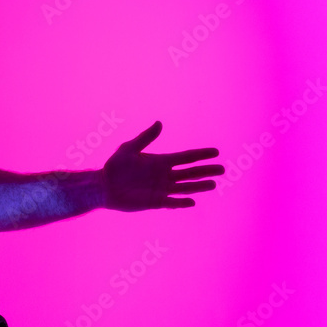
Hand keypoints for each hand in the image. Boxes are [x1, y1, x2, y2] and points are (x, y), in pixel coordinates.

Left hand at [100, 121, 223, 210]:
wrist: (105, 186)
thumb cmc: (115, 166)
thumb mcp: (129, 148)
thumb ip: (145, 138)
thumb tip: (160, 123)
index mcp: (161, 161)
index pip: (186, 157)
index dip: (201, 155)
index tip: (215, 152)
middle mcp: (165, 175)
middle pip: (190, 172)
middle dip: (206, 170)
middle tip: (222, 169)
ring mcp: (161, 189)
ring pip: (185, 187)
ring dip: (199, 186)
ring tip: (214, 184)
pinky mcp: (155, 202)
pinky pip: (172, 202)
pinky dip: (181, 202)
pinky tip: (192, 202)